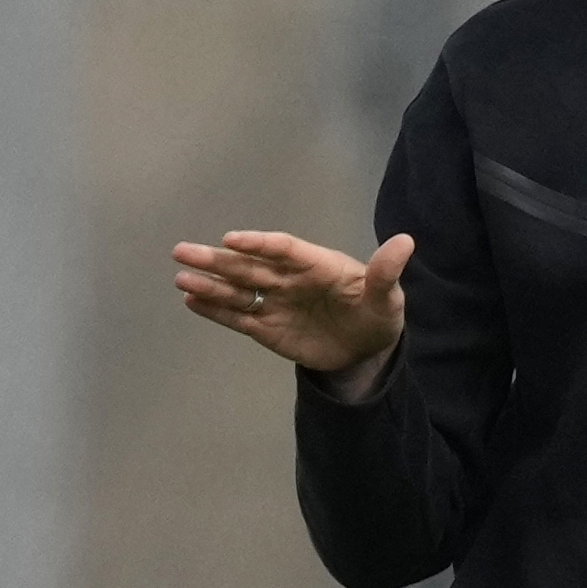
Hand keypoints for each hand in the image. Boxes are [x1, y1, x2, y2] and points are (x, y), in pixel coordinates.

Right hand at [172, 230, 412, 394]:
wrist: (368, 349)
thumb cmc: (378, 313)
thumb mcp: (387, 296)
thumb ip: (386, 272)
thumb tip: (406, 241)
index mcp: (318, 264)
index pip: (284, 249)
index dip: (259, 243)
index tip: (232, 239)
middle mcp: (291, 280)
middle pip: (250, 267)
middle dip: (218, 260)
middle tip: (182, 251)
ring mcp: (277, 303)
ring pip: (238, 291)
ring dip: (210, 284)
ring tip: (180, 276)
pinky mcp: (269, 328)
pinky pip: (239, 317)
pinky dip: (216, 310)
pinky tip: (191, 300)